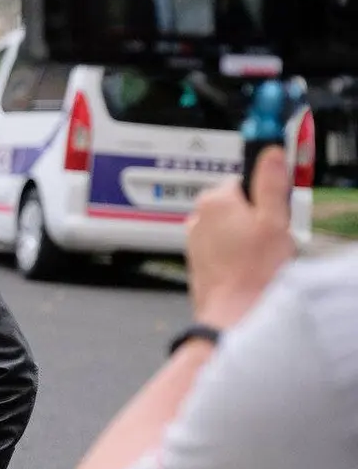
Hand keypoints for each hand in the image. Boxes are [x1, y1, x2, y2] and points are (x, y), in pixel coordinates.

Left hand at [185, 145, 295, 329]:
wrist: (234, 314)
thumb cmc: (254, 271)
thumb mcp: (275, 220)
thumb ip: (271, 183)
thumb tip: (271, 154)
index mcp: (216, 200)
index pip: (243, 181)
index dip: (264, 195)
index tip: (276, 209)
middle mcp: (198, 216)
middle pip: (234, 204)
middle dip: (254, 216)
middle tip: (272, 237)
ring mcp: (194, 239)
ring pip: (227, 226)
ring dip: (243, 235)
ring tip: (261, 256)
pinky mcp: (196, 260)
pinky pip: (219, 247)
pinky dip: (233, 253)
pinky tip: (247, 267)